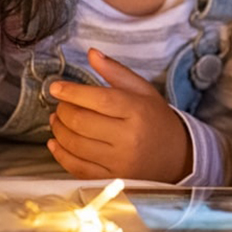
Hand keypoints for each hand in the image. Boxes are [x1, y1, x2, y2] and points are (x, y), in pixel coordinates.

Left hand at [48, 48, 192, 182]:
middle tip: (61, 104)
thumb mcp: (143, 90)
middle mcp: (128, 138)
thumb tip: (91, 53)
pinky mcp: (111, 178)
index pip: (98, 100)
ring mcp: (119, 161)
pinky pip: (77, 167)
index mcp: (137, 111)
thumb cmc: (156, 119)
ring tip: (57, 119)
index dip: (72, 92)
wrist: (176, 157)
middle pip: (82, 122)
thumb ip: (116, 71)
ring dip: (59, 130)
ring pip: (75, 145)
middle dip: (63, 111)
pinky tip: (56, 142)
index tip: (56, 87)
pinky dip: (61, 154)